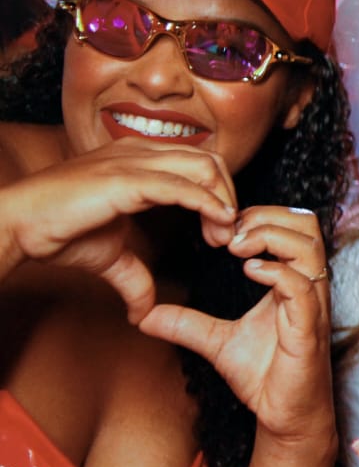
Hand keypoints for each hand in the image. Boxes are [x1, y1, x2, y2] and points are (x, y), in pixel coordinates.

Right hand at [1, 138, 236, 320]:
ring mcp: (133, 161)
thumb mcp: (110, 258)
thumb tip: (144, 313)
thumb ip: (135, 279)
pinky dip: (207, 202)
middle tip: (226, 236)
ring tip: (221, 236)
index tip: (221, 231)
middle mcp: (140, 153)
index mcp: (140, 159)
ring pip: (202, 167)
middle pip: (210, 161)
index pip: (199, 163)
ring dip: (223, 201)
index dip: (219, 193)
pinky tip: (216, 222)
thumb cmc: (58, 231)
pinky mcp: (125, 180)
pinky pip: (180, 185)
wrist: (17, 225)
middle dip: (229, 196)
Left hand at [139, 205, 333, 447]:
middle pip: (307, 225)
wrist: (285, 416)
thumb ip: (187, 323)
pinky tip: (248, 272)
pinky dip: (275, 273)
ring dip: (271, 237)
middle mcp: (308, 288)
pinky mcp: (308, 330)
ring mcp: (311, 307)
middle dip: (268, 216)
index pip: (292, 226)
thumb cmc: (265, 376)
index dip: (260, 216)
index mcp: (292, 282)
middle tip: (230, 231)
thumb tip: (144, 317)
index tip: (222, 229)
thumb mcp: (217, 342)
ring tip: (236, 248)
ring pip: (309, 247)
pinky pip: (301, 289)